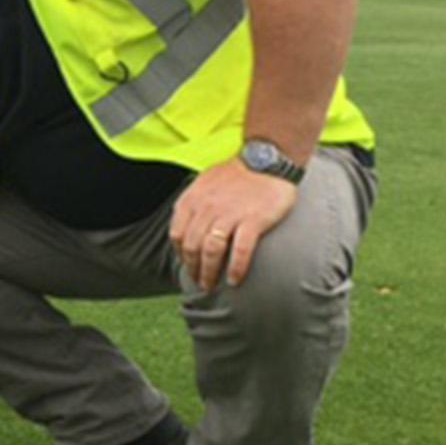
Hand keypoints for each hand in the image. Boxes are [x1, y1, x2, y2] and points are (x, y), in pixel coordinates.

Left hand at [168, 158, 300, 290]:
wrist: (268, 160)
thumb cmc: (236, 176)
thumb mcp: (204, 184)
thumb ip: (193, 205)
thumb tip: (184, 231)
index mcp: (193, 199)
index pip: (177, 235)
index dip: (180, 255)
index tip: (188, 266)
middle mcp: (208, 207)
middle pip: (192, 247)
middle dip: (193, 269)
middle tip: (200, 282)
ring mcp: (230, 214)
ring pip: (211, 250)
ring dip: (209, 272)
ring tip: (212, 285)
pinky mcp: (253, 219)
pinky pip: (241, 250)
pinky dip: (236, 268)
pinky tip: (234, 280)